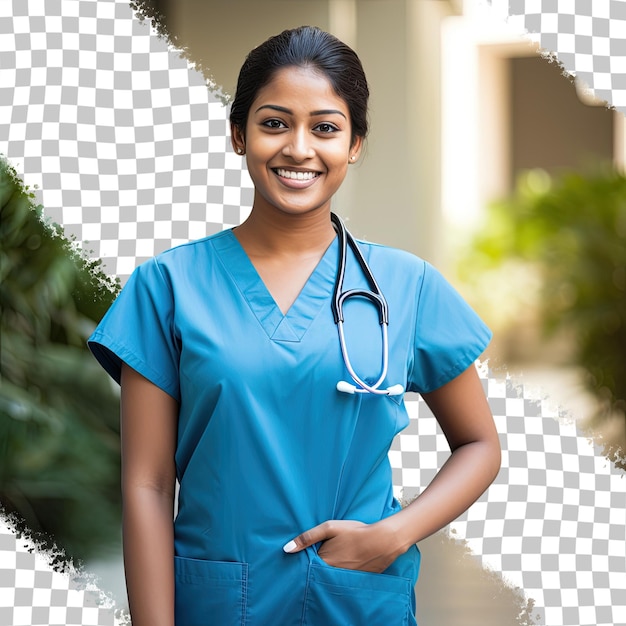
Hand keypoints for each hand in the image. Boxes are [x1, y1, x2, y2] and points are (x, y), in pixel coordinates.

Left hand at [282, 519, 402, 572]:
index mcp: (324, 562)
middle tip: (321, 556)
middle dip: (315, 567)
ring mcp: (344, 579)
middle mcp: (332, 574)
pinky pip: (342, 580)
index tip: (304, 557)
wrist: (382, 541)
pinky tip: (346, 563)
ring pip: (329, 577)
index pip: (307, 567)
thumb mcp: (329, 528)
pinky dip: (340, 574)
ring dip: (328, 570)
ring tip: (335, 558)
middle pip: (317, 573)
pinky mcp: (355, 581)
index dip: (305, 562)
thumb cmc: (355, 532)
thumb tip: (287, 549)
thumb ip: (307, 537)